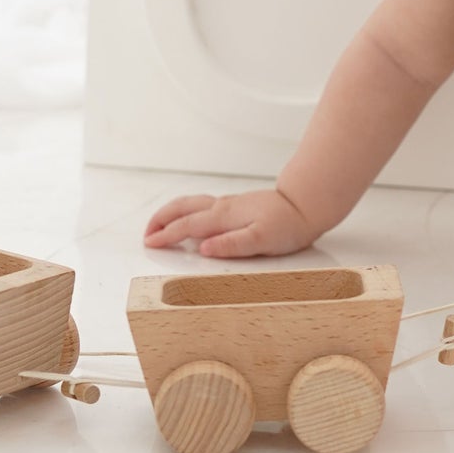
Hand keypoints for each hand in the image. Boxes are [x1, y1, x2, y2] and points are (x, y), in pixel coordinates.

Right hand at [142, 186, 317, 257]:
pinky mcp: (235, 206)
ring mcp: (228, 205)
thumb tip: (203, 248)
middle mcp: (222, 207)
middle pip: (182, 208)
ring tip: (160, 226)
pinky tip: (189, 219)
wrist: (306, 205)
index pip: (187, 226)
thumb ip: (231, 244)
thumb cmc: (288, 224)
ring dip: (170, 213)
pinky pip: (201, 205)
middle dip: (160, 220)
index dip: (166, 236)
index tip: (150, 244)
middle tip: (147, 235)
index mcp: (224, 216)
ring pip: (190, 204)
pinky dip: (185, 211)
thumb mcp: (261, 240)